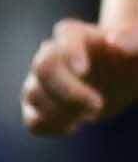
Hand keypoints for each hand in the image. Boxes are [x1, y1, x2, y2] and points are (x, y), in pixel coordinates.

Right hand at [21, 18, 137, 136]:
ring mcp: (39, 82)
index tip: (85, 70)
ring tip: (93, 113)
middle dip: (67, 92)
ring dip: (63, 112)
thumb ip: (134, 40)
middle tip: (98, 107)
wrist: (121, 79)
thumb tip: (113, 40)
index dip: (69, 52)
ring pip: (34, 96)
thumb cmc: (131, 60)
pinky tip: (74, 125)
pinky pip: (33, 122)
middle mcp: (51, 54)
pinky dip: (52, 127)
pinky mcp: (36, 108)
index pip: (63, 34)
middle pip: (42, 68)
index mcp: (76, 34)